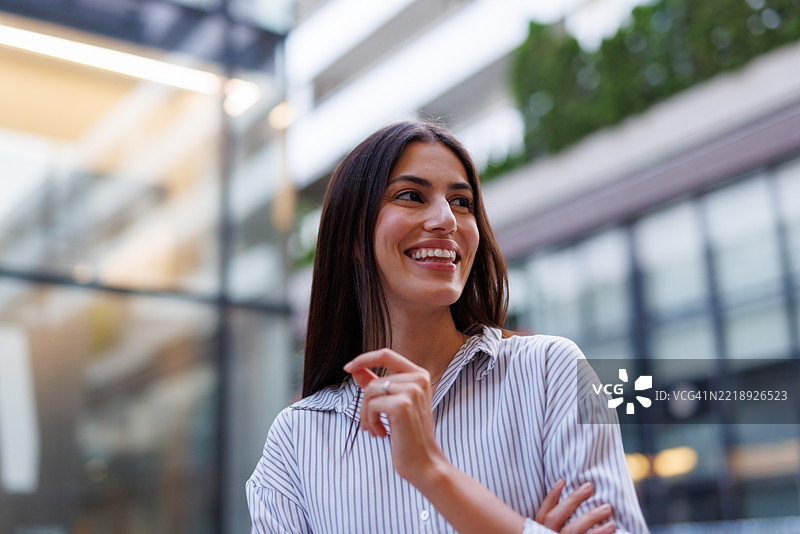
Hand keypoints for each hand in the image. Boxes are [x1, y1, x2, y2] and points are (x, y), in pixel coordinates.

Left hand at [344, 348, 446, 483]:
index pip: (386, 355)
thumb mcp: (393, 405)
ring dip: (366, 415)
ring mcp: (412, 391)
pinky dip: (370, 422)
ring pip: (370, 392)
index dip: (364, 358)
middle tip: (370, 423)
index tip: (348, 367)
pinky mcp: (402, 405)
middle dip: (365, 404)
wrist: (425, 463)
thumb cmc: (409, 435)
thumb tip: (355, 369)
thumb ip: (376, 384)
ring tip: (375, 429)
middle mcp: (419, 379)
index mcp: (420, 375)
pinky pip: (371, 406)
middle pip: (374, 381)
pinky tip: (381, 433)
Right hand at [535, 480, 613, 532]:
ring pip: (573, 531)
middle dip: (573, 500)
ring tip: (607, 508)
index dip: (551, 496)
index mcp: (537, 531)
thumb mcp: (543, 530)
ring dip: (591, 518)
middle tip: (589, 487)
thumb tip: (563, 492)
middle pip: (556, 518)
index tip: (562, 480)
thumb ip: (552, 520)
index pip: (543, 512)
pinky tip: (611, 527)